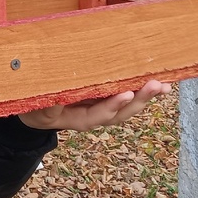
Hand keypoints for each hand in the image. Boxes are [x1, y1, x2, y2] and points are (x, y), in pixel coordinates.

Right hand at [17, 79, 169, 131]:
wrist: (34, 114)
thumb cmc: (35, 108)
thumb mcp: (36, 109)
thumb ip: (47, 106)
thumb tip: (58, 97)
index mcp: (79, 119)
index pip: (99, 114)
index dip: (112, 105)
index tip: (125, 93)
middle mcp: (95, 115)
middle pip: (121, 111)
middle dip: (139, 99)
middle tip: (155, 86)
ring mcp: (102, 106)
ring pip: (127, 104)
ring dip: (146, 95)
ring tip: (163, 85)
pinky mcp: (104, 97)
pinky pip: (125, 94)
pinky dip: (140, 88)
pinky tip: (155, 79)